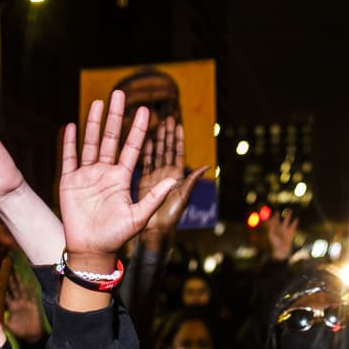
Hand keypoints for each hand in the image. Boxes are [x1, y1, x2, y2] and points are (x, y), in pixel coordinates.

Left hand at [4, 268, 44, 344]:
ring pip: (20, 288)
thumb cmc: (19, 332)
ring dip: (18, 279)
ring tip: (14, 269)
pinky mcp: (34, 306)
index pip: (2, 292)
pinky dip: (30, 288)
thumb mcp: (6, 325)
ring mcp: (25, 303)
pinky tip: (29, 281)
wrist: (32, 338)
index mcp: (9, 306)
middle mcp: (16, 302)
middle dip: (8, 276)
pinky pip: (32, 295)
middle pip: (11, 287)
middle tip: (3, 264)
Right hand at [59, 90, 176, 270]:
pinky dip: (69, 143)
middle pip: (111, 138)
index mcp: (122, 178)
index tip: (145, 110)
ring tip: (99, 102)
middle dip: (116, 116)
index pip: (132, 148)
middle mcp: (105, 172)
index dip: (137, 129)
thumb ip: (155, 197)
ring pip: (91, 143)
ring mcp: (87, 175)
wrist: (92, 249)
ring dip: (94, 123)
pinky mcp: (70, 181)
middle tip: (121, 93)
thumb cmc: (117, 236)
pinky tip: (71, 126)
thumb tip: (175, 179)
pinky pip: (69, 158)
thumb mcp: (139, 216)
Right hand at [139, 118, 209, 241]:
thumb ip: (192, 181)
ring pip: (155, 153)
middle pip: (166, 149)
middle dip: (167, 134)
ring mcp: (154, 176)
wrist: (154, 231)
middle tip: (167, 118)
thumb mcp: (183, 197)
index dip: (178, 139)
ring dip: (155, 139)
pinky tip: (142, 139)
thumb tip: (207, 166)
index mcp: (178, 176)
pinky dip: (143, 151)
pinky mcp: (143, 181)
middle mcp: (166, 174)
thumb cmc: (171, 217)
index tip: (178, 124)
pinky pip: (143, 163)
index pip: (178, 153)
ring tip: (155, 123)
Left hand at [267, 209, 298, 260]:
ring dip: (288, 216)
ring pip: (287, 221)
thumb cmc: (275, 243)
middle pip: (280, 220)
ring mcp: (285, 230)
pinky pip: (293, 226)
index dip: (275, 216)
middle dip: (280, 215)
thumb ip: (271, 227)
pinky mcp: (290, 233)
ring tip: (291, 210)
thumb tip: (271, 220)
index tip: (276, 211)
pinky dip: (295, 223)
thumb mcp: (271, 234)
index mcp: (274, 229)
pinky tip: (297, 219)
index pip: (274, 221)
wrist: (281, 250)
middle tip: (281, 209)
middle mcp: (280, 228)